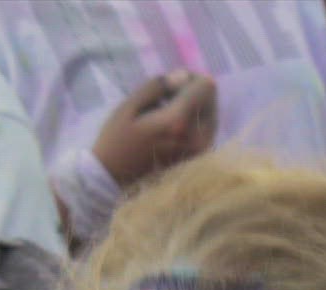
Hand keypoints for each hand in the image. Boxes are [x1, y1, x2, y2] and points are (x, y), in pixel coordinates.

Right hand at [91, 71, 216, 189]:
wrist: (114, 177)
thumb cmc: (117, 139)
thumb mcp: (130, 104)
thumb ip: (158, 86)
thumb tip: (184, 76)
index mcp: (178, 121)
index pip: (206, 85)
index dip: (189, 78)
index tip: (170, 85)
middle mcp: (197, 136)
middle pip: (211, 98)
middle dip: (192, 92)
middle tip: (167, 98)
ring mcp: (201, 149)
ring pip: (211, 112)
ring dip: (194, 106)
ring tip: (167, 112)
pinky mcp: (199, 157)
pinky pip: (207, 128)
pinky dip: (194, 120)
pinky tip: (173, 125)